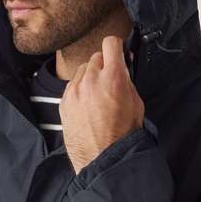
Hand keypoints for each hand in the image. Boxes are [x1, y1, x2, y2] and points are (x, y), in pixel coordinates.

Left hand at [59, 35, 144, 174]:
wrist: (103, 158)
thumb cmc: (122, 134)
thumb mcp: (136, 103)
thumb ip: (127, 80)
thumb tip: (123, 65)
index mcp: (114, 77)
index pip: (111, 43)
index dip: (116, 46)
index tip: (117, 52)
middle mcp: (92, 79)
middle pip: (97, 57)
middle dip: (104, 65)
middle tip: (110, 80)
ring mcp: (75, 90)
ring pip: (83, 70)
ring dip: (91, 77)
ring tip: (98, 96)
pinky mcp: (64, 100)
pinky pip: (73, 85)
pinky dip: (80, 90)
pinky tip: (87, 105)